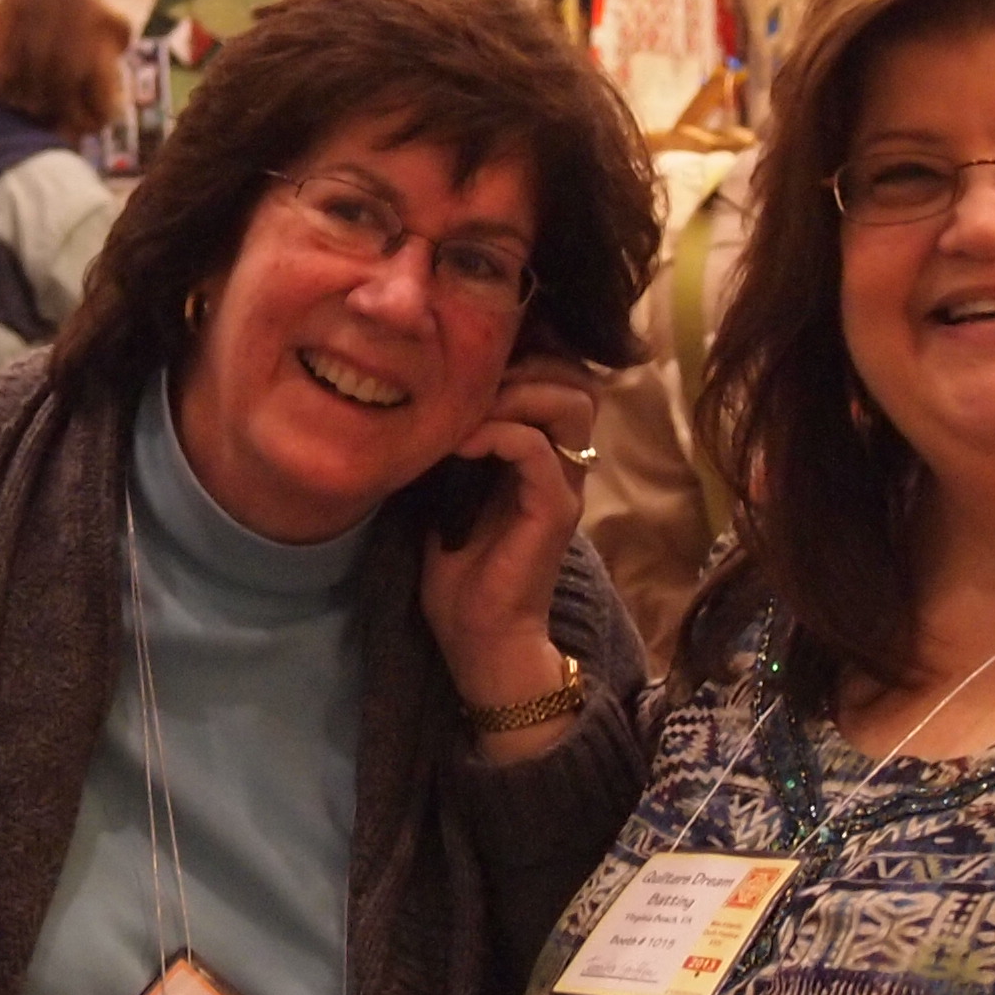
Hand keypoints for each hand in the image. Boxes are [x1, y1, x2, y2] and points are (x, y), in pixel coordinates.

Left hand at [416, 354, 600, 714]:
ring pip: (569, 402)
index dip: (523, 358)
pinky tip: (461, 445)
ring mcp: (565, 486)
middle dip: (522, 366)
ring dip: (513, 393)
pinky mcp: (555, 510)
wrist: (478, 636)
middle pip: (575, 377)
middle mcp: (564, 464)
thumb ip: (454, 444)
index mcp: (544, 455)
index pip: (559, 376)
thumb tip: (419, 395)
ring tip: (467, 411)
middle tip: (469, 384)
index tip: (468, 366)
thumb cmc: (460, 570)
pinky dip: (497, 434)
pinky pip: (536, 448)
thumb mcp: (449, 490)